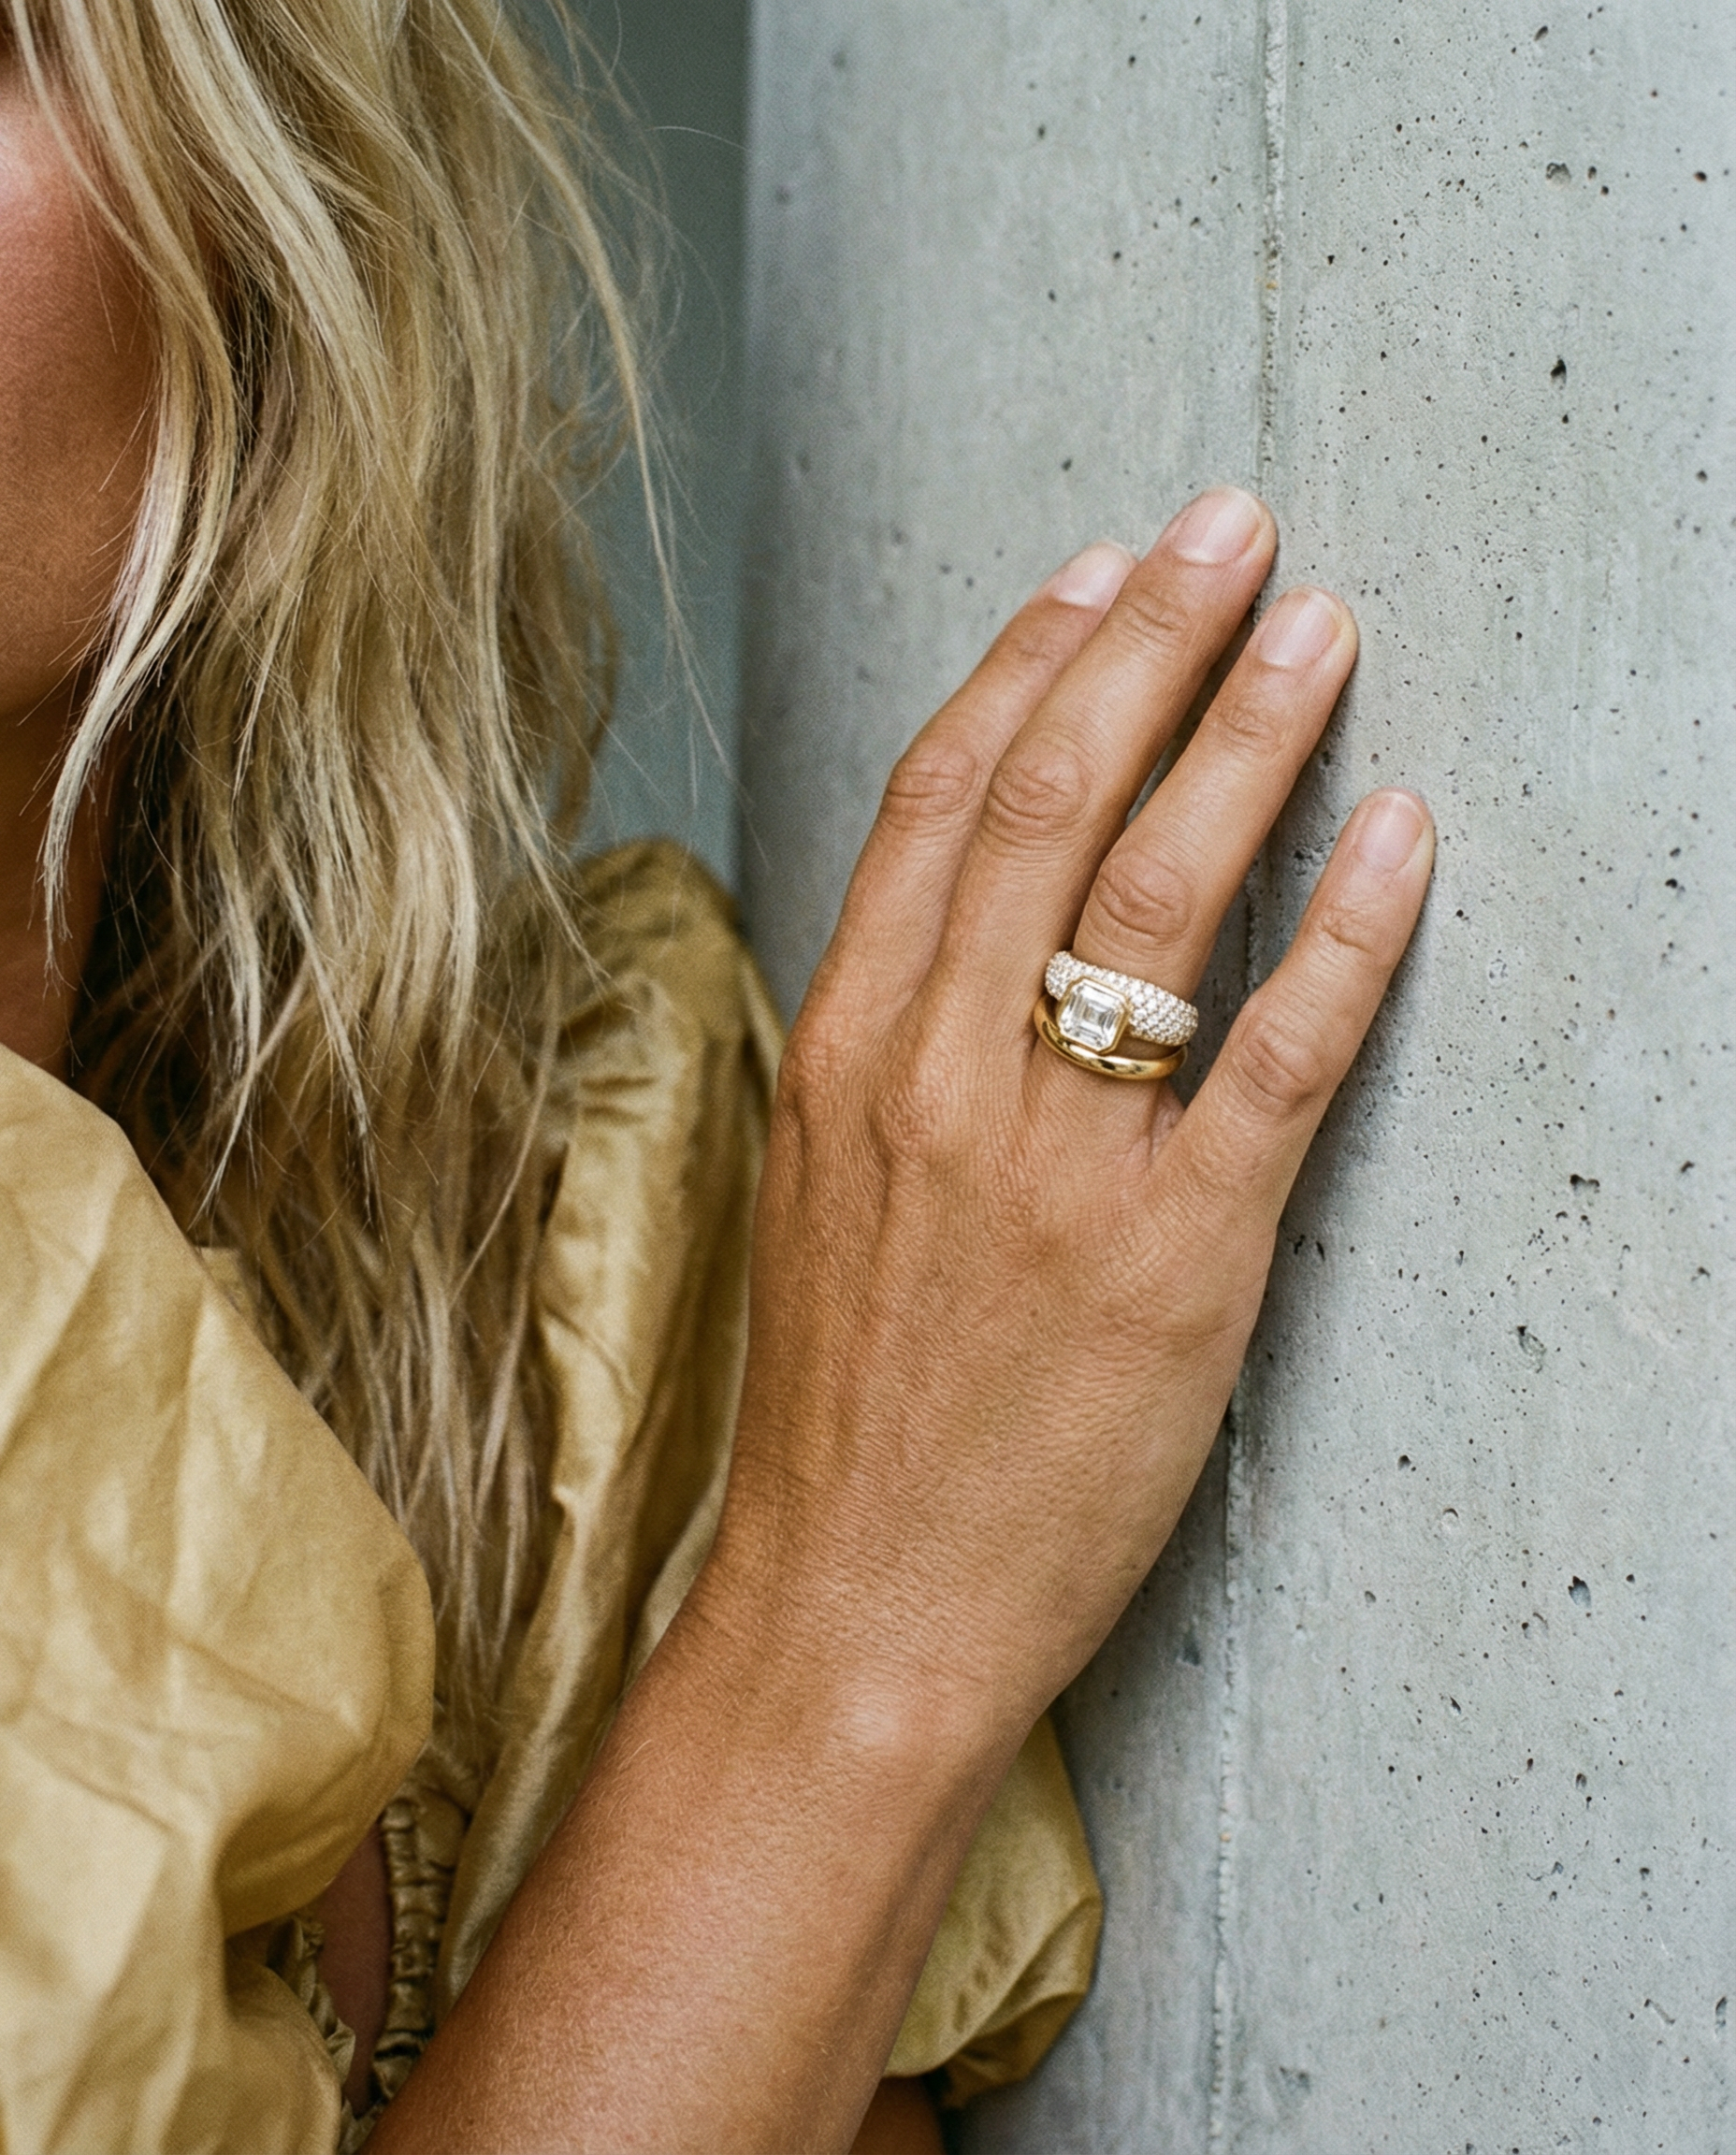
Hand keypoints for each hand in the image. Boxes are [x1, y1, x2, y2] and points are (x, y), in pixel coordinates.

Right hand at [712, 487, 1433, 1743]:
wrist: (853, 1611)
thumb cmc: (841, 1410)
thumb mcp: (821, 1190)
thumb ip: (890, 1043)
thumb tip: (970, 920)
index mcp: (845, 1051)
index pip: (940, 800)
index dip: (1029, 662)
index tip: (1104, 571)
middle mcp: (940, 1078)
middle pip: (1054, 804)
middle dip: (1153, 645)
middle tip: (1235, 532)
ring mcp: (1057, 1168)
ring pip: (1160, 897)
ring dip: (1250, 740)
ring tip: (1322, 632)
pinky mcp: (1175, 1263)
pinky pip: (1275, 1062)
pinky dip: (1349, 935)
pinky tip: (1401, 836)